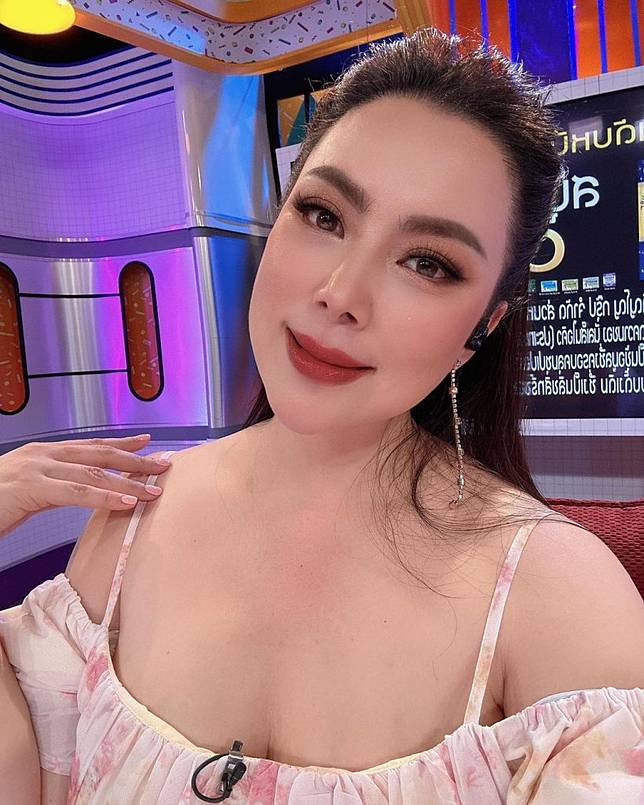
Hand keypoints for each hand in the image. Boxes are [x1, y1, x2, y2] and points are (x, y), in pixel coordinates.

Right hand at [0, 434, 171, 537]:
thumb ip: (54, 486)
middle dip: (135, 460)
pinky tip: (126, 502)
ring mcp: (37, 468)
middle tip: (164, 464)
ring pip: (94, 473)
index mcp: (43, 452)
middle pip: (99, 454)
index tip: (147, 444)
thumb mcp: (27, 489)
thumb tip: (83, 492)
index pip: (90, 445)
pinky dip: (105, 497)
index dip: (121, 445)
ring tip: (153, 491)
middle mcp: (43, 454)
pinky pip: (77, 492)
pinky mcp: (32, 487)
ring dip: (127, 482)